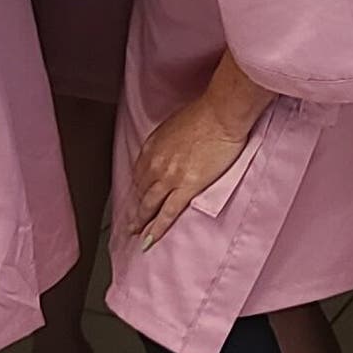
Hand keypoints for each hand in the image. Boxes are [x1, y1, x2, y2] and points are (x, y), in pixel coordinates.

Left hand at [125, 89, 263, 250]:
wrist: (221, 114)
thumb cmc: (204, 113)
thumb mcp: (174, 124)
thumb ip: (167, 142)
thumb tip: (170, 151)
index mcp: (152, 147)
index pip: (139, 174)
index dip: (138, 188)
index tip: (138, 197)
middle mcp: (155, 163)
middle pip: (141, 191)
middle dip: (135, 208)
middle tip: (130, 223)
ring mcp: (169, 178)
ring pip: (149, 205)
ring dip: (141, 221)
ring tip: (137, 234)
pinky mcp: (186, 187)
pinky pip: (168, 213)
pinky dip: (157, 228)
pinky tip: (150, 239)